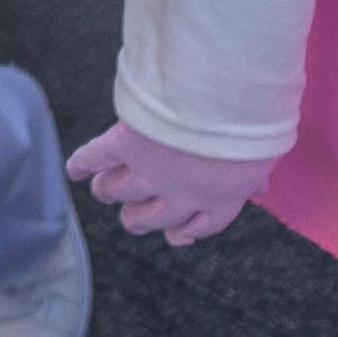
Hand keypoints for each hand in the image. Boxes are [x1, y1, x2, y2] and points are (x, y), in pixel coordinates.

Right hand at [66, 121, 271, 246]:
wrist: (227, 100)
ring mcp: (150, 171)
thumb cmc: (255, 123)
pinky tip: (72, 169)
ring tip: (101, 189)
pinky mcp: (126, 144)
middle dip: (137, 218)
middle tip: (130, 216)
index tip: (175, 236)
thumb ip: (253, 175)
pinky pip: (97, 158)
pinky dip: (82, 163)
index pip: (198, 226)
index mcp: (220, 199)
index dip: (183, 233)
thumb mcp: (264, 154)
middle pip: (149, 218)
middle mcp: (181, 195)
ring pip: (119, 192)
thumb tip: (261, 188)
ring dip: (108, 191)